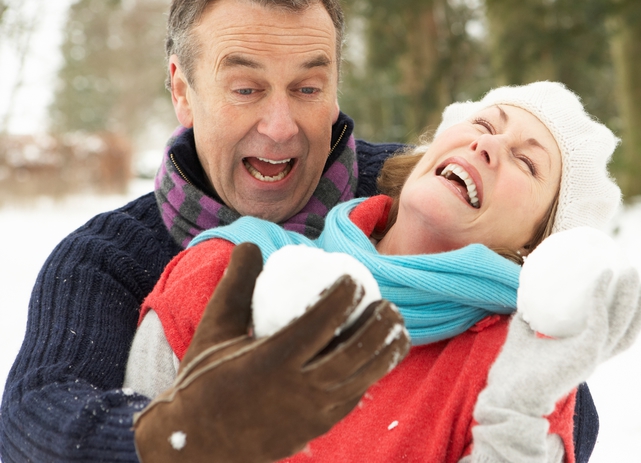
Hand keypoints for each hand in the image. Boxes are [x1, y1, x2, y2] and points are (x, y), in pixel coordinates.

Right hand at [133, 242, 409, 462]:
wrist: (196, 445)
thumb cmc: (203, 382)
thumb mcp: (213, 330)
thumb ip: (235, 286)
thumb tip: (251, 245)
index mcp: (271, 360)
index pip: (321, 322)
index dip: (345, 297)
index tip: (353, 280)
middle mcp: (297, 389)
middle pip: (355, 352)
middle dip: (380, 325)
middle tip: (388, 304)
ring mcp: (311, 413)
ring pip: (363, 379)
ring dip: (387, 352)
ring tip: (397, 329)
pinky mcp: (317, 428)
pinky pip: (353, 398)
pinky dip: (369, 375)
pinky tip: (377, 358)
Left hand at [477, 269, 640, 418]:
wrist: (508, 393)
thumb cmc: (513, 369)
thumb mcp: (522, 334)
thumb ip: (528, 315)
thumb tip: (526, 293)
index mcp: (584, 353)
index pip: (614, 331)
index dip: (625, 312)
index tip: (628, 287)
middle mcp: (593, 356)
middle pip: (628, 328)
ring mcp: (592, 356)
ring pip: (622, 324)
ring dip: (632, 297)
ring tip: (635, 272)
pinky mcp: (586, 354)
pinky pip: (600, 321)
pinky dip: (601, 297)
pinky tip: (603, 276)